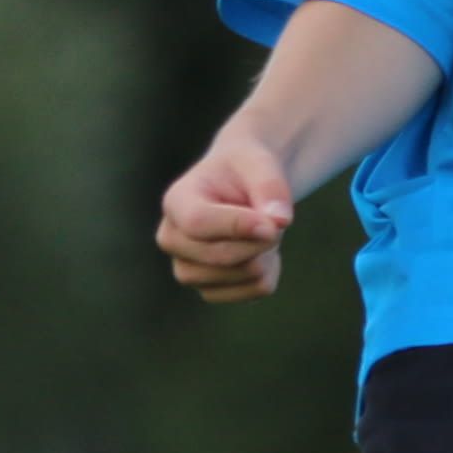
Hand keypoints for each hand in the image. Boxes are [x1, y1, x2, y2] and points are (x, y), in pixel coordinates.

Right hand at [153, 128, 295, 302]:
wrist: (241, 189)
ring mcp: (187, 269)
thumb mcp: (260, 163)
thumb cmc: (246, 170)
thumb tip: (279, 221)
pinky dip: (271, 271)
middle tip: (275, 217)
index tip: (272, 223)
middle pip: (221, 256)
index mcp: (176, 201)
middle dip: (261, 240)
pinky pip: (256, 289)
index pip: (197, 223)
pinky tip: (261, 250)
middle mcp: (172, 239)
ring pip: (242, 275)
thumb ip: (270, 186)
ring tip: (262, 230)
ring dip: (267, 254)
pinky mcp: (210, 290)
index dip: (238, 226)